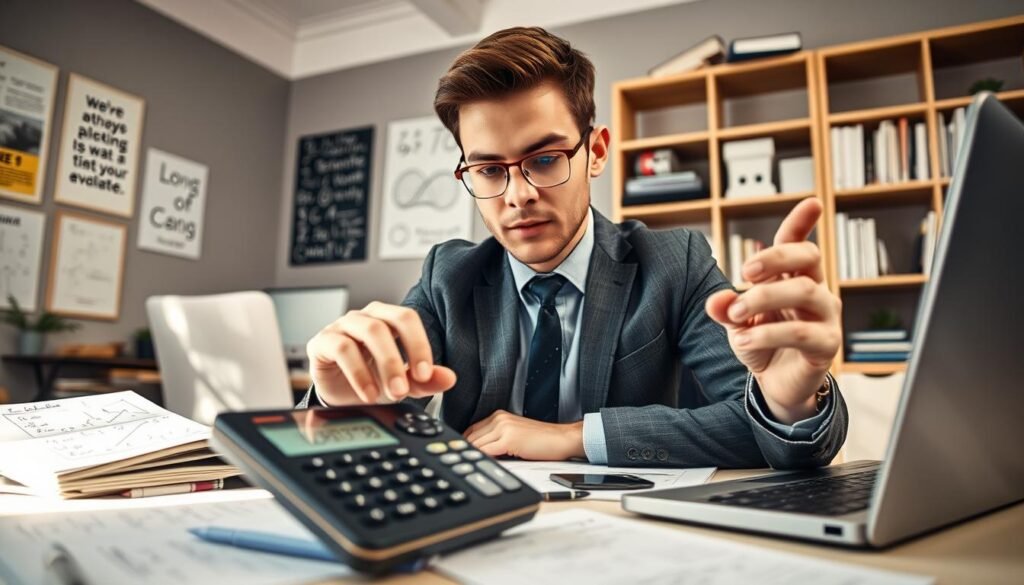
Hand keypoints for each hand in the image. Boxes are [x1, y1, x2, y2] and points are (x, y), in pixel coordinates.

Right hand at [306, 301, 456, 405]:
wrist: (338, 396)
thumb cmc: (370, 379)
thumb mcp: (401, 382)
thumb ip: (424, 380)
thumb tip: (449, 378)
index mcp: (386, 319)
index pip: (407, 318)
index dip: (419, 344)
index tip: (426, 374)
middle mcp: (365, 318)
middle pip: (388, 322)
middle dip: (400, 358)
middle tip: (405, 389)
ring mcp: (342, 326)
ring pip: (368, 331)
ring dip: (383, 364)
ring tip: (390, 393)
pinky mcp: (322, 342)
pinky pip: (342, 348)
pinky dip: (358, 373)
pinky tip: (367, 393)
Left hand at [464, 410, 584, 459]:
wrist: (562, 439)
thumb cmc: (542, 440)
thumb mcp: (515, 435)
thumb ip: (496, 439)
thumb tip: (478, 454)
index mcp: (499, 416)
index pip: (471, 430)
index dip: (465, 445)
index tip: (462, 456)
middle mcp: (499, 418)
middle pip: (471, 438)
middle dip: (466, 453)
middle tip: (463, 465)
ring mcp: (503, 427)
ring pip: (476, 445)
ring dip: (473, 457)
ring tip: (471, 468)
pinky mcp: (509, 439)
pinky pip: (487, 452)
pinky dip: (482, 460)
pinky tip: (482, 466)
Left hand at [705, 198, 840, 423]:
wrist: (777, 385)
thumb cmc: (763, 344)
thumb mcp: (737, 323)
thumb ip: (725, 308)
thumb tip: (715, 299)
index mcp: (794, 277)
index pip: (798, 244)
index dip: (802, 222)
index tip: (810, 203)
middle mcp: (815, 291)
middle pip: (808, 257)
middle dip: (775, 257)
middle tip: (745, 272)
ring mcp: (825, 316)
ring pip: (805, 291)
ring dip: (765, 298)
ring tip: (736, 315)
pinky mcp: (827, 345)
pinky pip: (801, 333)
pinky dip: (767, 334)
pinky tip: (743, 341)